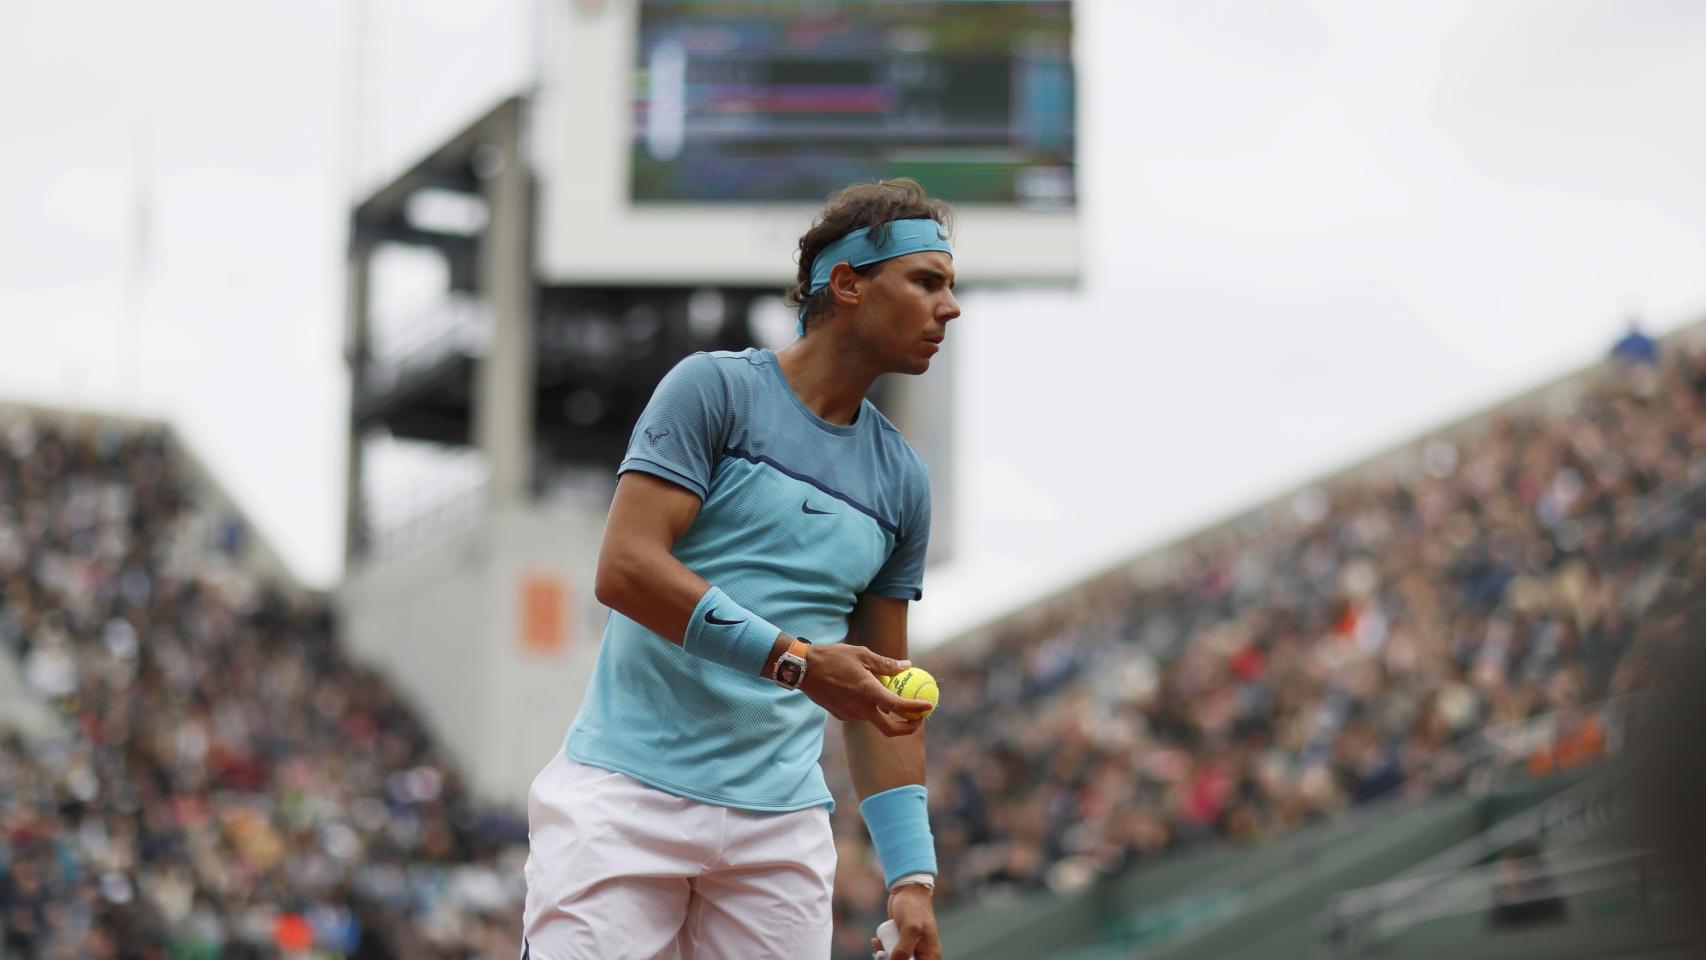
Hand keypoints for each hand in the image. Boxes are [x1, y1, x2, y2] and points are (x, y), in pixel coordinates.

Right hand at [798, 644, 930, 736]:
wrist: (802, 669)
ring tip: (886, 690)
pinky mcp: (840, 715)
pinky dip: (869, 706)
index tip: (929, 706)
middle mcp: (860, 709)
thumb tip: (907, 665)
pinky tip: (865, 690)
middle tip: (918, 717)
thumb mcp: (862, 654)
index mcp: (868, 692)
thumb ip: (886, 664)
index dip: (916, 709)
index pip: (898, 706)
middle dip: (908, 727)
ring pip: (874, 717)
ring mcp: (849, 715)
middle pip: (890, 729)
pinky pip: (860, 713)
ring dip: (885, 710)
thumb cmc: (832, 657)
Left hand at [871, 884, 940, 959]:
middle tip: (880, 953)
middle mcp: (922, 955)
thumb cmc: (913, 906)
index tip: (891, 957)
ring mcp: (912, 949)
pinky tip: (877, 941)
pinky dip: (882, 950)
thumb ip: (904, 948)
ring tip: (878, 945)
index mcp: (930, 955)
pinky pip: (891, 953)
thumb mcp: (910, 927)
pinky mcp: (902, 942)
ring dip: (884, 956)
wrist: (907, 890)